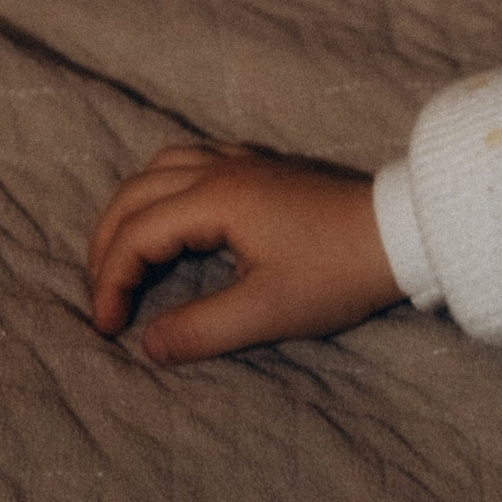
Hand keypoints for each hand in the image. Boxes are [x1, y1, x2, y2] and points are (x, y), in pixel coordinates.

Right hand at [87, 143, 399, 359]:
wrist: (399, 229)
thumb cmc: (336, 272)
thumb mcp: (268, 312)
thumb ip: (201, 329)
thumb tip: (147, 343)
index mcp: (218, 197)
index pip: (137, 232)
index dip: (111, 281)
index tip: (108, 329)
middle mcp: (222, 166)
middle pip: (136, 191)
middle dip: (107, 242)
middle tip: (102, 296)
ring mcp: (242, 159)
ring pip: (160, 167)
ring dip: (131, 210)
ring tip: (122, 259)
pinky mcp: (260, 164)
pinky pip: (189, 161)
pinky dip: (160, 191)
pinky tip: (170, 222)